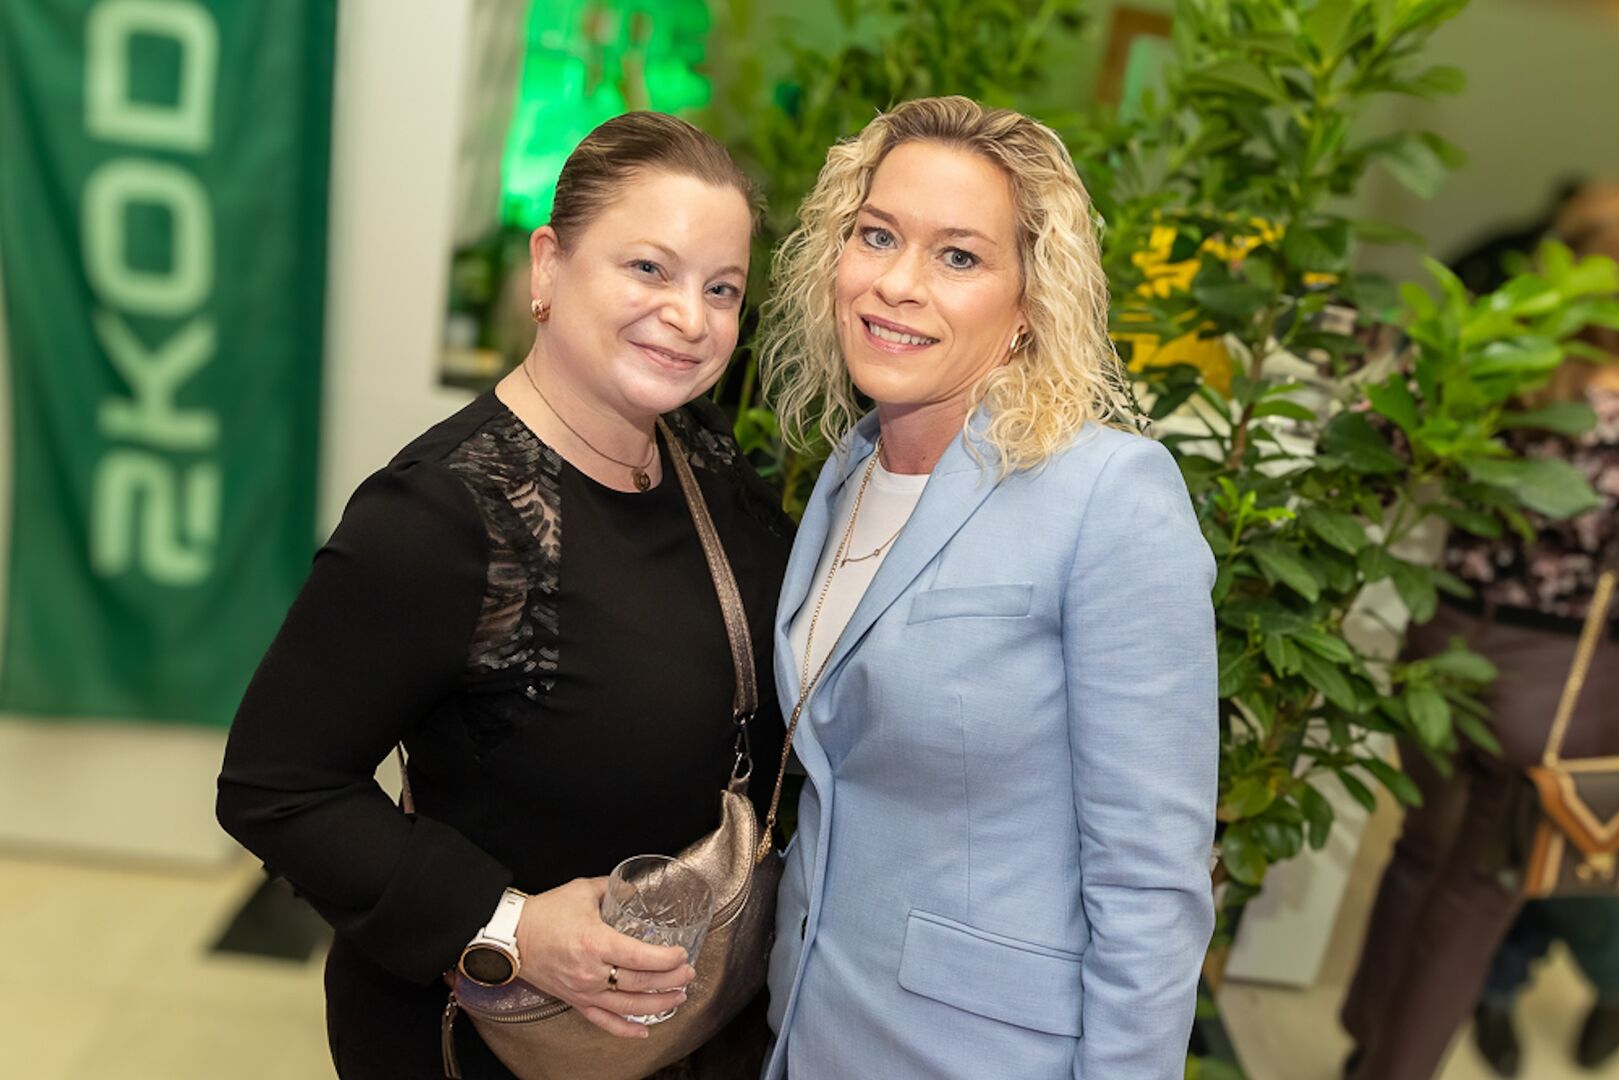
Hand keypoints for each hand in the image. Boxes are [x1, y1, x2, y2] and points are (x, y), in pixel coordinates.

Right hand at [512, 877, 695, 1037]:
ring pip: (627, 1006)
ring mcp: (583, 991)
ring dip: (657, 1005)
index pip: (639, 957)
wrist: (511, 936)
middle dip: (670, 980)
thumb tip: (636, 887)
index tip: (682, 954)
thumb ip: (613, 889)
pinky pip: (603, 1022)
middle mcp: (591, 972)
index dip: (666, 959)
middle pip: (639, 983)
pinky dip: (625, 1030)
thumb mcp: (582, 891)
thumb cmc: (544, 913)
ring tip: (678, 998)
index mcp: (594, 942)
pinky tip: (644, 1030)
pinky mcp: (575, 1001)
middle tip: (688, 974)